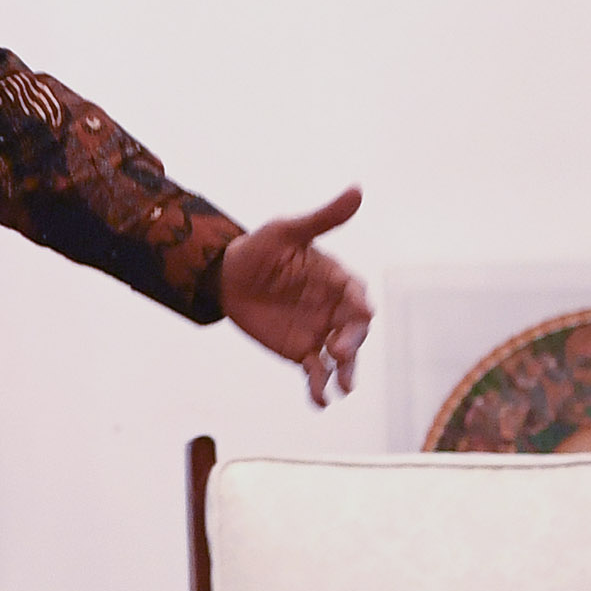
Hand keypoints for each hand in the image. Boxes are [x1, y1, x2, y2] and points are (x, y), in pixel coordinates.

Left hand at [221, 185, 374, 407]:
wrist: (227, 277)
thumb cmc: (261, 248)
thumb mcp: (287, 231)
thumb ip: (322, 219)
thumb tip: (358, 189)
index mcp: (337, 280)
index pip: (356, 294)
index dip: (359, 304)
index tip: (362, 312)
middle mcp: (334, 309)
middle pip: (354, 330)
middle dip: (352, 341)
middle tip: (339, 350)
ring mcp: (320, 332)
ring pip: (342, 357)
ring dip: (345, 372)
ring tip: (343, 387)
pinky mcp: (302, 351)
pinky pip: (316, 373)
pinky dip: (320, 388)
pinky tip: (321, 401)